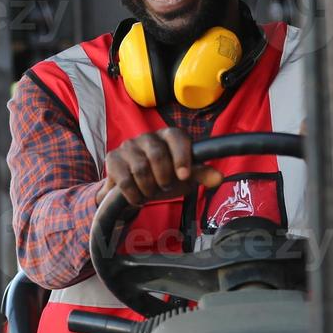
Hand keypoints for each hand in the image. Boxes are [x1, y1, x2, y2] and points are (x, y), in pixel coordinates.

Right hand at [101, 127, 223, 206]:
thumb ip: (201, 174)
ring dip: (149, 189)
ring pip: (141, 169)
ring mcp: (128, 146)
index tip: (184, 176)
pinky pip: (125, 180)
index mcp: (169, 136)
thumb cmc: (164, 176)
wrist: (134, 186)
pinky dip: (134, 195)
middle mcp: (147, 137)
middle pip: (157, 155)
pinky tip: (138, 197)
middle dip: (164, 178)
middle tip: (165, 187)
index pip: (177, 137)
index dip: (181, 157)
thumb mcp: (184, 177)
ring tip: (151, 192)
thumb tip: (219, 178)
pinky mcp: (113, 158)